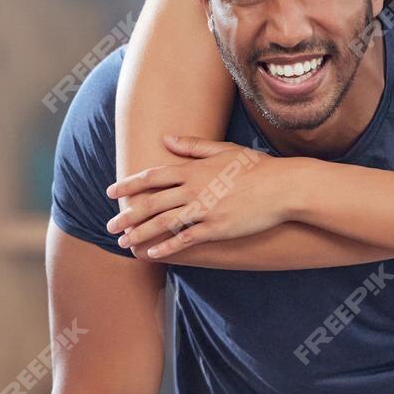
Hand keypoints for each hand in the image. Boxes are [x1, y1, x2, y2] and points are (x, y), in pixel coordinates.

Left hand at [105, 135, 284, 259]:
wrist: (284, 187)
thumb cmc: (256, 166)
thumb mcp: (223, 149)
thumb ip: (192, 147)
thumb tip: (166, 138)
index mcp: (193, 169)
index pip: (152, 177)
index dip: (129, 184)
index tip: (111, 191)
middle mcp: (194, 189)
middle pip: (152, 203)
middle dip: (128, 214)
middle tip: (110, 225)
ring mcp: (204, 209)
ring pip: (163, 223)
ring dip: (140, 234)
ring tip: (124, 243)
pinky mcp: (216, 228)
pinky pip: (185, 240)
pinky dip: (167, 248)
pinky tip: (152, 255)